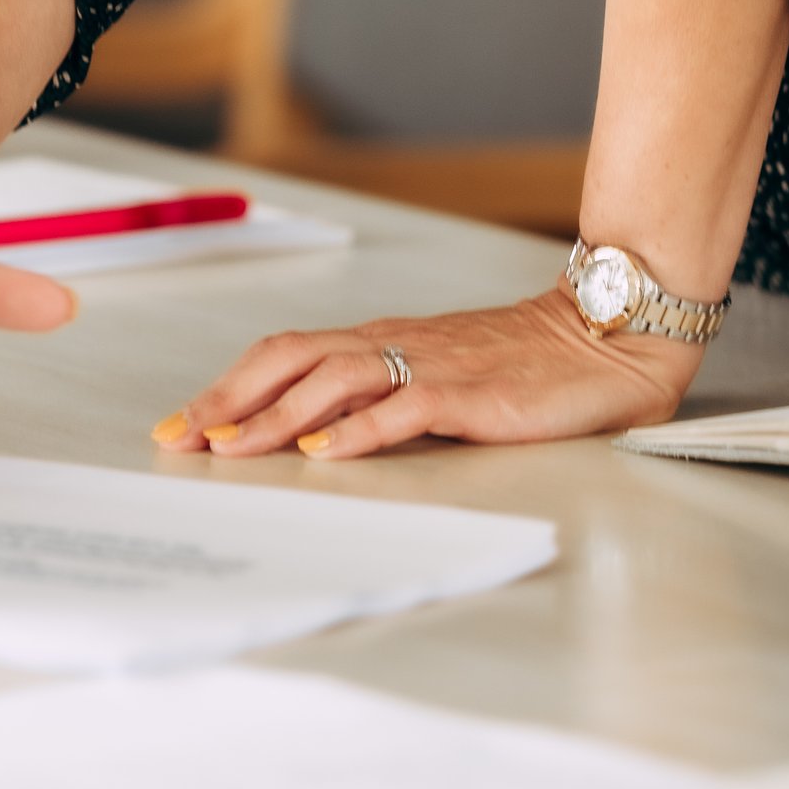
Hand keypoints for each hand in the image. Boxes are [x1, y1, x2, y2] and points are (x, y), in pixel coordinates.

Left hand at [152, 287, 699, 458]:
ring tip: (229, 447)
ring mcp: (433, 365)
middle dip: (227, 400)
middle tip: (178, 437)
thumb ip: (383, 399)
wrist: (611, 335)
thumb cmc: (528, 364)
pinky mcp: (474, 393)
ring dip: (275, 416)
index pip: (286, 355)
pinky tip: (326, 453)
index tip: (180, 424)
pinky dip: (360, 430)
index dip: (229, 387)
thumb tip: (315, 436)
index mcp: (383, 341)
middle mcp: (397, 345)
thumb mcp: (438, 378)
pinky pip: (406, 407)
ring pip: (334, 381)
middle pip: (290, 359)